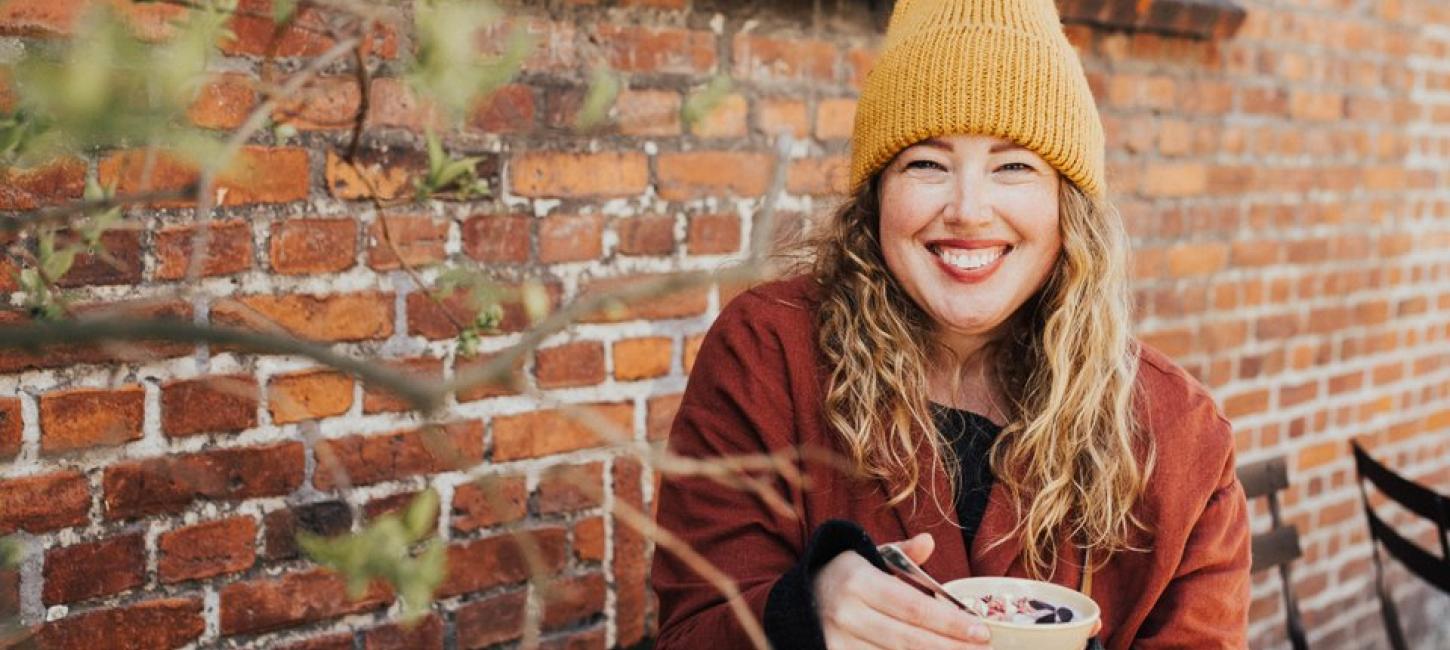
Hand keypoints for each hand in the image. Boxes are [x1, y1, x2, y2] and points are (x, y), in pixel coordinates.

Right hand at [813, 533, 990, 648]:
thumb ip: (903, 555)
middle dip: (949, 647)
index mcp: (858, 580)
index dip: (949, 622)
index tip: (981, 631)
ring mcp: (838, 640)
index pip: (913, 606)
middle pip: (908, 638)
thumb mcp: (871, 557)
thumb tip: (929, 541)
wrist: (799, 599)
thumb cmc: (848, 577)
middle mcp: (846, 612)